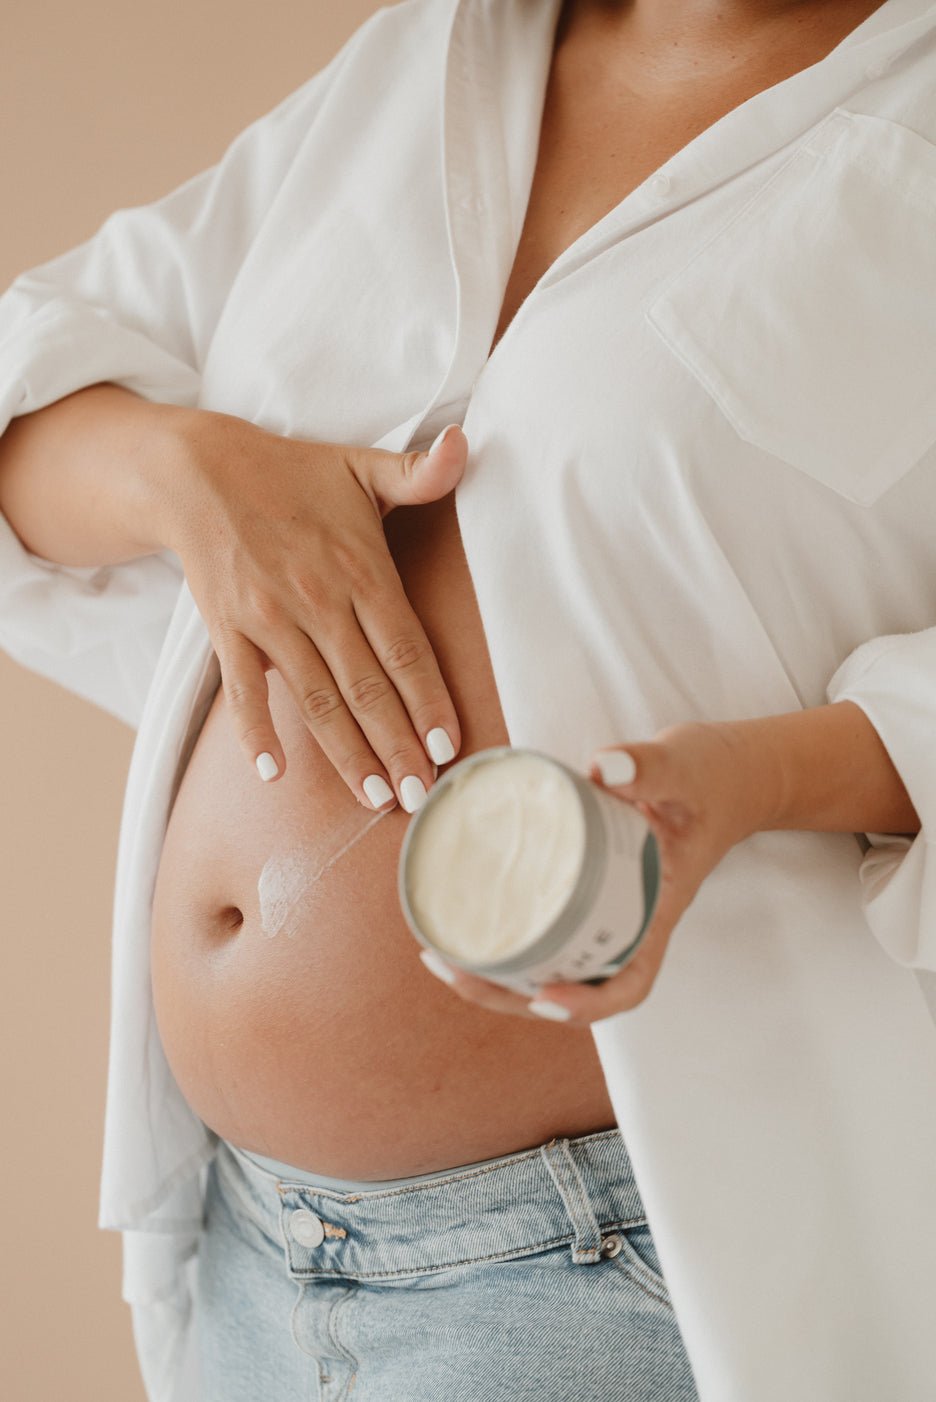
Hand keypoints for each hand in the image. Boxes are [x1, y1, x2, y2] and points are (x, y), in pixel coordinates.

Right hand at [157, 409, 466, 809]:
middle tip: (422, 797)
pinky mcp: (229, 631)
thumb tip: (465, 444)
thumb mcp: (360, 465)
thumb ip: (419, 472)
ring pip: (316, 700)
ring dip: (346, 753)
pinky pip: (244, 691)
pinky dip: (256, 732)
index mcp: (361, 569)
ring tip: (375, 798)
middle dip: (398, 746)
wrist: (197, 471)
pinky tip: (273, 774)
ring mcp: (271, 620)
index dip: (428, 699)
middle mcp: (319, 600)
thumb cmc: (291, 473)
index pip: (406, 647)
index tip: (449, 745)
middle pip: (368, 687)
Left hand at [417, 721, 770, 1024]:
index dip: (588, 1003)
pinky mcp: (589, 888)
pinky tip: (465, 920)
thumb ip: (650, 765)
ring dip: (498, 972)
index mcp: (659, 906)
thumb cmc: (713, 776)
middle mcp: (630, 920)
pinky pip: (547, 927)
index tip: (545, 997)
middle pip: (573, 986)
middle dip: (510, 992)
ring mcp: (608, 909)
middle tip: (451, 968)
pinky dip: (507, 934)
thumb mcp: (686, 766)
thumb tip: (604, 766)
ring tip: (441, 954)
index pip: (631, 980)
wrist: (731, 774)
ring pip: (553, 963)